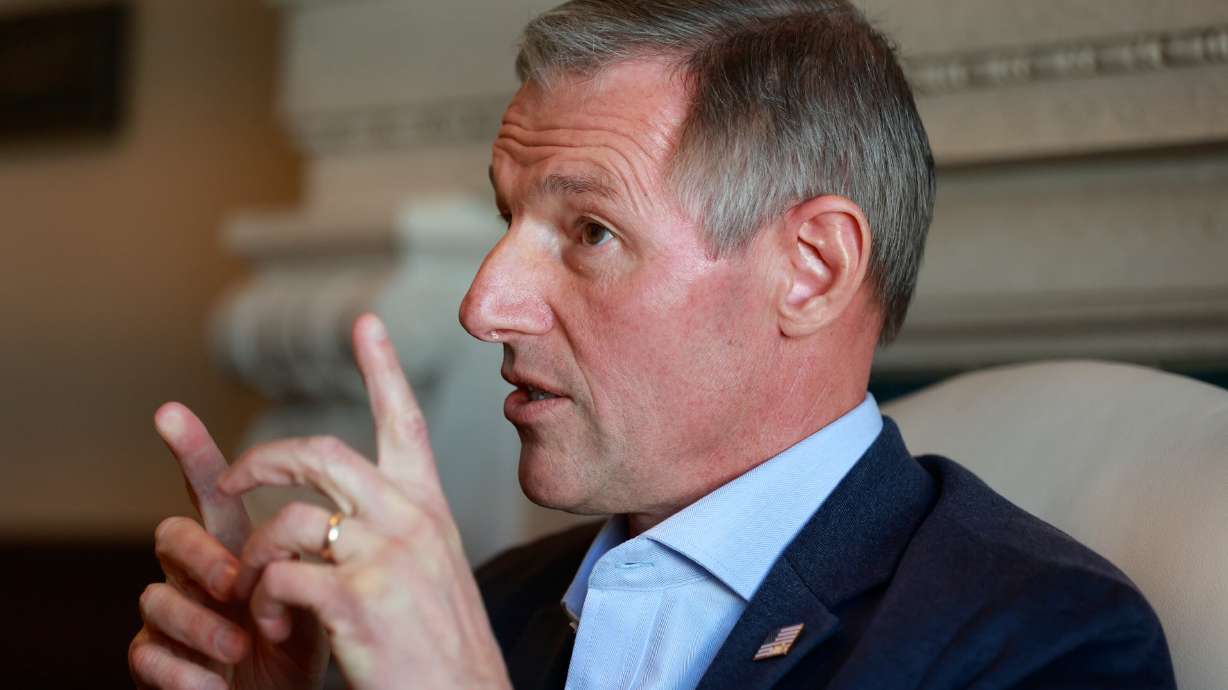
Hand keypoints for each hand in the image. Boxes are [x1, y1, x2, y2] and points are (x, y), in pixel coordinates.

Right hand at [129, 403, 328, 689]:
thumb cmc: (301, 638)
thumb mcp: (317, 586)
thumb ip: (315, 546)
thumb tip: (332, 509)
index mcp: (235, 545)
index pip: (212, 492)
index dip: (192, 452)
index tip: (170, 410)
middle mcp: (194, 571)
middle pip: (171, 534)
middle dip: (201, 555)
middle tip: (236, 583)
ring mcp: (169, 613)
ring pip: (158, 597)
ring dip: (200, 623)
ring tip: (239, 647)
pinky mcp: (154, 660)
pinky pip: (147, 653)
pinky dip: (181, 671)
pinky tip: (212, 684)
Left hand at [217, 314, 510, 689]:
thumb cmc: (442, 644)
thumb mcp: (433, 569)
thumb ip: (396, 530)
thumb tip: (342, 512)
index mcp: (427, 509)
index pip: (404, 422)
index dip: (383, 369)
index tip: (366, 324)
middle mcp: (410, 521)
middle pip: (322, 453)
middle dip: (261, 460)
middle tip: (228, 482)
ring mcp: (385, 558)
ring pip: (288, 520)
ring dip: (253, 557)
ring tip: (255, 593)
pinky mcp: (358, 601)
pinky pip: (282, 578)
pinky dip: (263, 602)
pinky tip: (275, 625)